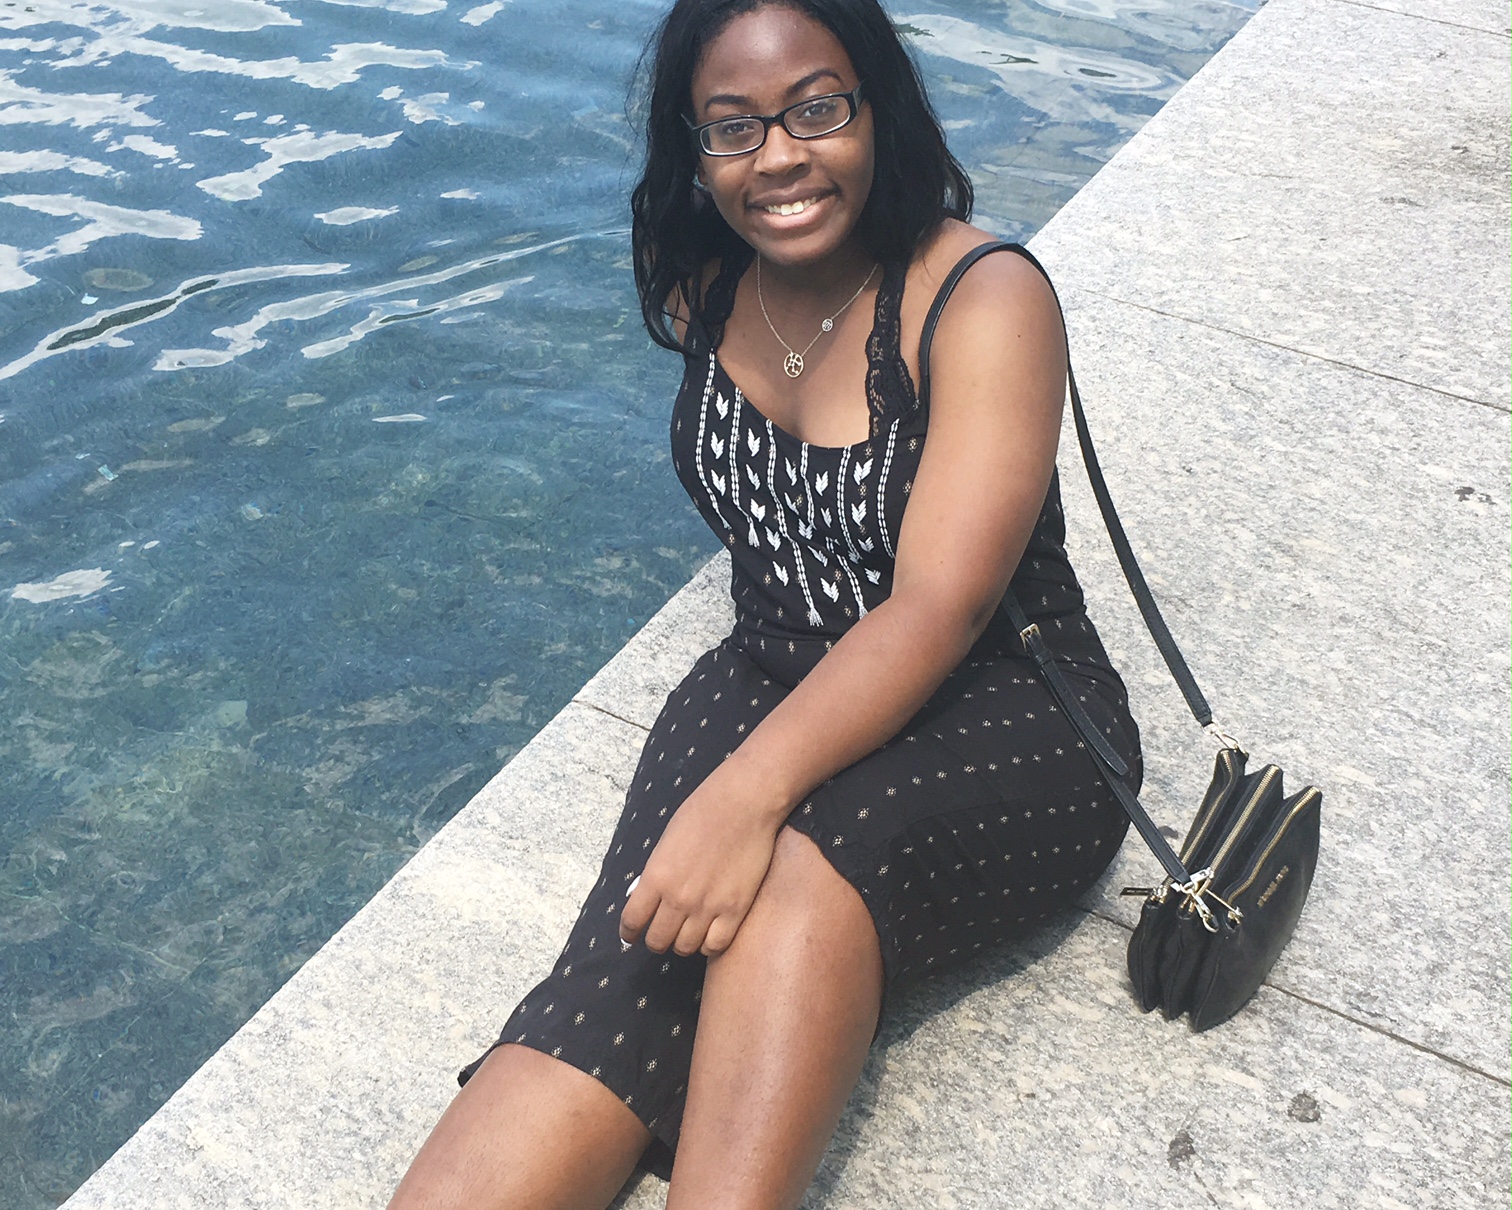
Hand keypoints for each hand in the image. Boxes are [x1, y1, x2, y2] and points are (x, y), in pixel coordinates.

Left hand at [618, 773, 782, 957]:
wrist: (744, 804)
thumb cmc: (703, 812)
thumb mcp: (666, 842)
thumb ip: (657, 874)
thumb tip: (649, 897)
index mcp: (656, 878)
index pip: (632, 921)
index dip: (629, 932)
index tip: (632, 935)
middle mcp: (678, 898)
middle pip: (658, 941)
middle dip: (656, 939)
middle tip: (662, 932)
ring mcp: (708, 907)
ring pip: (686, 947)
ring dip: (683, 942)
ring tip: (687, 931)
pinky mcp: (735, 910)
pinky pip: (715, 945)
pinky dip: (709, 944)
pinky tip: (710, 933)